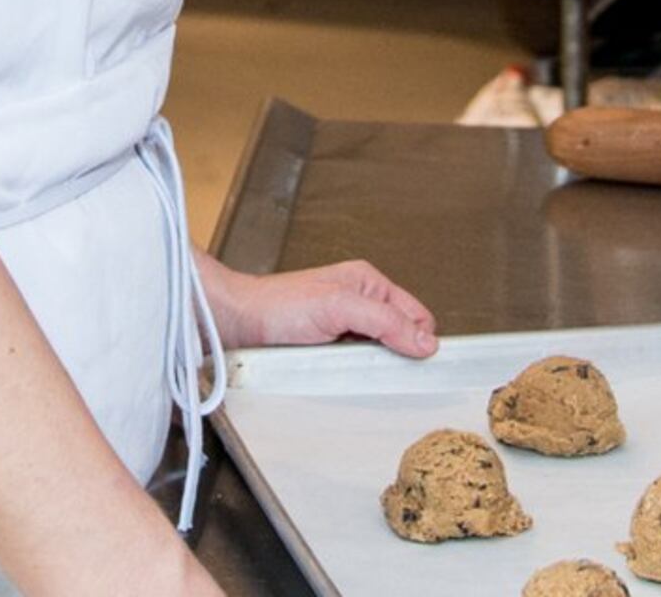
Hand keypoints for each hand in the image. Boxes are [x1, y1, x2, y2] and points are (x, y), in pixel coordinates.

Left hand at [197, 255, 439, 357]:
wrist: (235, 323)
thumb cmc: (276, 305)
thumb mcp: (338, 307)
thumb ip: (384, 321)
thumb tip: (424, 340)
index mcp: (368, 283)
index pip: (416, 314)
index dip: (422, 339)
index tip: (425, 364)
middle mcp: (358, 303)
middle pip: (398, 337)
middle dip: (395, 356)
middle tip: (381, 370)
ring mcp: (343, 328)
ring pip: (376, 356)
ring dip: (370, 369)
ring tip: (353, 372)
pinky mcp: (327, 350)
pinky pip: (353, 368)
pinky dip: (352, 376)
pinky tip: (340, 378)